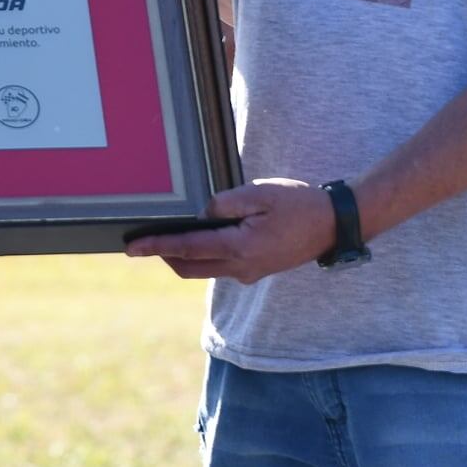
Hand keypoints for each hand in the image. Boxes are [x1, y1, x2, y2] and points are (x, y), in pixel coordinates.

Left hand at [124, 178, 335, 283]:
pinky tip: (199, 237)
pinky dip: (202, 255)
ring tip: (164, 236)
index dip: (156, 246)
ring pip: (203, 269)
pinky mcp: (255, 270)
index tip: (132, 248)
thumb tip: (201, 214)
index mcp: (240, 248)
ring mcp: (249, 272)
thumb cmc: (298, 204)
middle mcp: (241, 267)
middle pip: (189, 267)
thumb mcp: (259, 193)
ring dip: (182, 256)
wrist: (334, 225)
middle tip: (142, 242)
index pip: (187, 248)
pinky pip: (219, 266)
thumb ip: (225, 203)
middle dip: (163, 255)